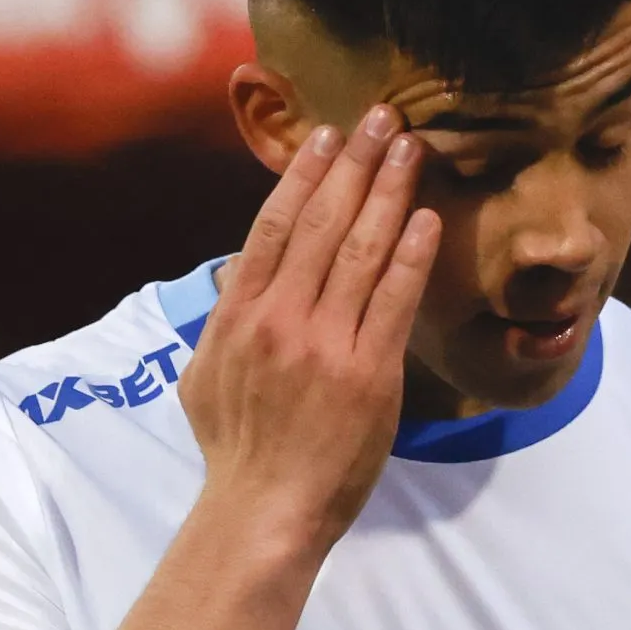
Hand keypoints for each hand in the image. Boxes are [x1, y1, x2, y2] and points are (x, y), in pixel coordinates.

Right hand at [179, 102, 438, 554]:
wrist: (263, 511)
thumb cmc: (235, 452)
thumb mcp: (204, 379)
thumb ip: (221, 323)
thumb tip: (232, 278)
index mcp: (237, 315)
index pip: (272, 226)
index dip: (303, 175)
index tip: (327, 137)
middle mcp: (280, 318)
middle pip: (321, 222)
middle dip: (355, 163)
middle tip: (382, 118)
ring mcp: (325, 343)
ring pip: (361, 250)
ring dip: (389, 192)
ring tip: (411, 149)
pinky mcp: (369, 373)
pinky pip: (395, 301)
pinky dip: (411, 255)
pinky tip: (427, 218)